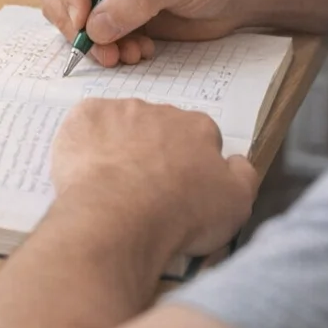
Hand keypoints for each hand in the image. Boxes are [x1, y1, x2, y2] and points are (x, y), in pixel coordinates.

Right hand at [33, 0, 275, 65]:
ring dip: (91, 42)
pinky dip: (109, 50)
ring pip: (71, 18)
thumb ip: (136, 0)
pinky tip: (139, 54)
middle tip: (97, 46)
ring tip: (125, 56)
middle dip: (70, 21)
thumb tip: (93, 28)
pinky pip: (94, 37)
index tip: (82, 17)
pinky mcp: (119, 19)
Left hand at [51, 98, 257, 257]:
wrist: (118, 217)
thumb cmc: (181, 214)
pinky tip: (86, 171)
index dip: (191, 167)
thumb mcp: (236, 204)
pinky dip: (86, 143)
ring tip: (114, 188)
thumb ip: (243, 175)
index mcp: (198, 127)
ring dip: (120, 147)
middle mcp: (160, 110)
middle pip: (160, 129)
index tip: (181, 193)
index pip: (201, 138)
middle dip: (155, 154)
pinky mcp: (84, 117)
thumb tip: (236, 161)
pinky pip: (86, 124)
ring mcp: (119, 111)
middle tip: (147, 193)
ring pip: (122, 125)